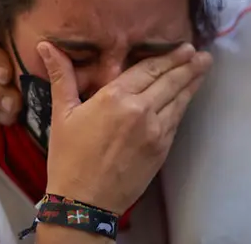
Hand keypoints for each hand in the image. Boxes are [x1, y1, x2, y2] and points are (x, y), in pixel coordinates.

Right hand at [41, 42, 211, 212]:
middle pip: (170, 81)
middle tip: (202, 54)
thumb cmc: (69, 158)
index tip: (184, 47)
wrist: (84, 203)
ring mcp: (155, 131)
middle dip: (188, 65)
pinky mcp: (162, 150)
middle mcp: (140, 110)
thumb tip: (46, 46)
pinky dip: (184, 106)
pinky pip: (176, 121)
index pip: (148, 69)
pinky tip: (188, 98)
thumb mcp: (61, 114)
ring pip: (179, 100)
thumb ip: (61, 77)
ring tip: (204, 68)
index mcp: (115, 97)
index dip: (168, 57)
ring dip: (192, 82)